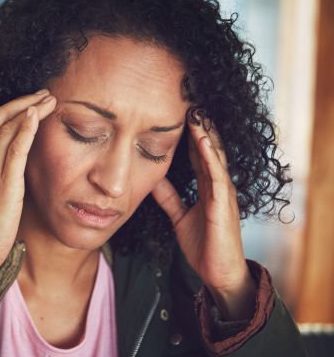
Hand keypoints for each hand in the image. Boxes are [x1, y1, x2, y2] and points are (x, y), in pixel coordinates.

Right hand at [0, 89, 57, 277]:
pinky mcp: (3, 185)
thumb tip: (7, 180)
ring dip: (30, 109)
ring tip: (50, 99)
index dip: (13, 112)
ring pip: (7, 128)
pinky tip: (37, 116)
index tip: (31, 106)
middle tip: (44, 93)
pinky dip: (26, 129)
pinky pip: (14, 149)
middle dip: (23, 101)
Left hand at [151, 108, 255, 319]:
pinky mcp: (223, 204)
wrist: (217, 272)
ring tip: (197, 113)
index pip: (198, 154)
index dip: (189, 134)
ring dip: (205, 134)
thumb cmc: (202, 244)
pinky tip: (202, 142)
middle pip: (208, 149)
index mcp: (207, 186)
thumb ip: (169, 198)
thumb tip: (151, 180)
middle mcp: (217, 185)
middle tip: (189, 101)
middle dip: (199, 126)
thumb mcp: (179, 216)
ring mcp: (222, 193)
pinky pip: (217, 176)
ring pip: (214, 157)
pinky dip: (210, 157)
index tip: (178, 113)